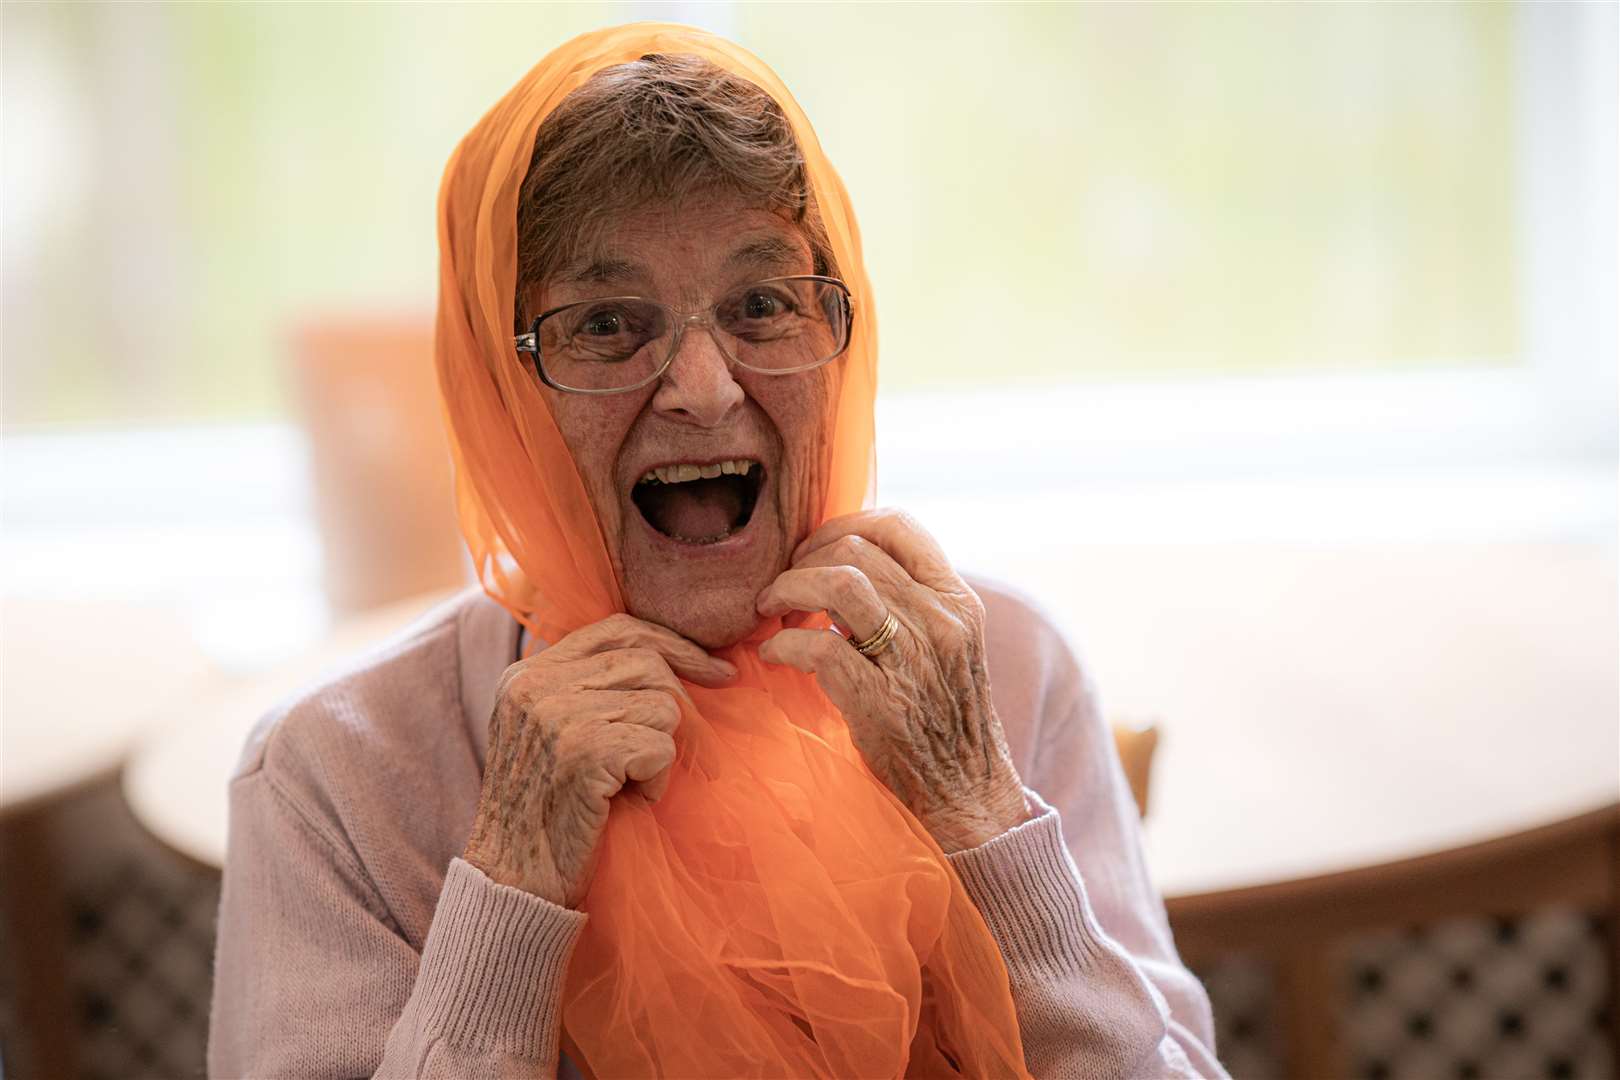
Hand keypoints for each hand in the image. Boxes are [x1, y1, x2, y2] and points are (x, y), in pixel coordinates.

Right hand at [462, 613, 735, 906]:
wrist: (514, 884)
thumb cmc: (549, 814)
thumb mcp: (554, 735)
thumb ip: (591, 691)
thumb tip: (677, 659)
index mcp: (527, 674)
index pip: (618, 629)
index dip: (675, 645)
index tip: (714, 671)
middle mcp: (536, 685)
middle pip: (648, 663)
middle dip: (681, 706)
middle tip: (687, 751)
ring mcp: (557, 715)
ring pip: (662, 705)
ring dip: (663, 753)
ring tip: (630, 787)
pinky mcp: (583, 751)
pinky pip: (660, 746)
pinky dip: (658, 781)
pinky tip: (628, 803)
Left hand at [756, 509, 1030, 852]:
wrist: (970, 793)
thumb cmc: (947, 718)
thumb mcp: (948, 645)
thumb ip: (912, 602)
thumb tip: (846, 565)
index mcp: (957, 600)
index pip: (898, 525)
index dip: (843, 525)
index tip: (813, 549)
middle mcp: (939, 621)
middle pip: (854, 550)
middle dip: (803, 561)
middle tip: (782, 590)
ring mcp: (911, 660)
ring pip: (837, 584)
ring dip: (788, 589)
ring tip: (770, 611)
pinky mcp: (881, 702)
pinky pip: (819, 646)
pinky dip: (784, 644)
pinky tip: (776, 654)